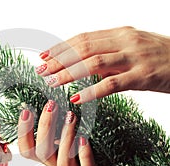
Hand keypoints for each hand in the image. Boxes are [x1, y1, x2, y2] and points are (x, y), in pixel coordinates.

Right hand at [17, 100, 123, 165]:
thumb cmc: (91, 148)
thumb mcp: (71, 135)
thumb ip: (60, 124)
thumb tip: (52, 100)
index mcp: (51, 156)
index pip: (27, 149)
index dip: (23, 132)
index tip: (26, 110)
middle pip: (42, 153)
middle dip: (45, 127)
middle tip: (51, 105)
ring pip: (63, 163)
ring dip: (65, 138)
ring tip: (71, 116)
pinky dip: (84, 156)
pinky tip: (84, 140)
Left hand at [37, 26, 169, 103]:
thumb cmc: (159, 56)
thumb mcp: (131, 48)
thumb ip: (107, 54)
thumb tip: (81, 64)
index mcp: (119, 33)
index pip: (82, 39)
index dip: (61, 47)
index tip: (44, 56)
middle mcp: (124, 41)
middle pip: (83, 49)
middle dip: (58, 60)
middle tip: (41, 70)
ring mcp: (134, 58)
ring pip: (93, 64)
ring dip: (69, 73)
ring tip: (52, 83)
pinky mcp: (143, 76)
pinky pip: (112, 84)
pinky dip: (92, 91)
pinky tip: (77, 97)